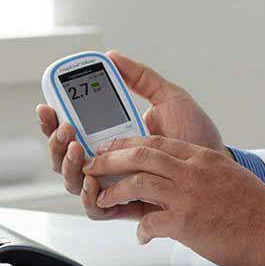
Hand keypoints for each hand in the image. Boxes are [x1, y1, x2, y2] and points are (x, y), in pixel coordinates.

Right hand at [37, 52, 225, 220]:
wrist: (217, 165)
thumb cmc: (195, 135)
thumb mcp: (170, 98)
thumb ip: (141, 78)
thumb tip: (114, 57)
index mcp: (112, 134)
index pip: (72, 128)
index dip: (53, 119)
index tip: (47, 106)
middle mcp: (109, 160)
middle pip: (64, 156)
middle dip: (55, 141)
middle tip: (65, 127)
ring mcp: (115, 183)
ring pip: (74, 181)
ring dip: (68, 165)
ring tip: (79, 149)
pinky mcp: (127, 205)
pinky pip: (96, 208)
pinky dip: (88, 196)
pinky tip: (93, 181)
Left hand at [83, 136, 264, 265]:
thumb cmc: (254, 208)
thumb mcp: (224, 176)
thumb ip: (198, 172)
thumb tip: (176, 178)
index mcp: (200, 157)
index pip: (156, 141)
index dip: (127, 142)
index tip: (110, 147)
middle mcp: (192, 170)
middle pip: (140, 153)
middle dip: (110, 158)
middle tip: (91, 164)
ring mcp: (188, 194)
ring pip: (138, 181)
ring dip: (113, 190)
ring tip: (102, 197)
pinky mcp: (187, 221)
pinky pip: (150, 222)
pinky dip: (140, 229)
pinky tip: (141, 235)